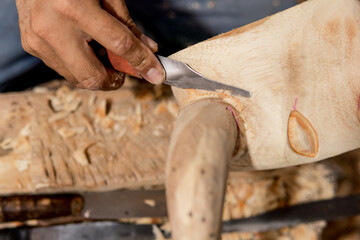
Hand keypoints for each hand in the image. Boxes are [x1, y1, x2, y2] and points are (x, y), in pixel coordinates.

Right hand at [15, 0, 164, 89]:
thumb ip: (126, 24)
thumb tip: (149, 51)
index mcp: (74, 9)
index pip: (119, 45)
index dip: (142, 62)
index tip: (156, 74)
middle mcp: (53, 28)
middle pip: (91, 77)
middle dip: (113, 80)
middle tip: (122, 70)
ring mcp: (38, 40)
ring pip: (76, 78)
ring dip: (96, 73)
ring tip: (101, 53)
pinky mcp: (31, 45)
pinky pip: (63, 68)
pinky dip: (80, 65)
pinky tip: (83, 47)